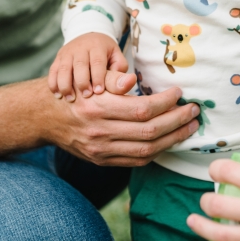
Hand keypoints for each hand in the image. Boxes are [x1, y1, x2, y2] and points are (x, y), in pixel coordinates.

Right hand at [47, 71, 199, 166]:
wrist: (46, 116)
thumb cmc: (74, 92)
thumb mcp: (90, 79)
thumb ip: (114, 80)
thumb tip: (136, 81)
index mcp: (98, 108)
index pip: (143, 108)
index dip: (167, 102)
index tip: (179, 93)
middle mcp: (100, 131)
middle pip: (150, 131)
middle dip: (178, 121)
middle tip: (193, 111)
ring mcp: (101, 150)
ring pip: (147, 150)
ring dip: (173, 139)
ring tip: (189, 127)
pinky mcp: (103, 161)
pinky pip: (137, 161)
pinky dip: (157, 151)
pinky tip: (169, 140)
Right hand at [48, 32, 128, 100]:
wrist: (88, 37)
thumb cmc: (105, 53)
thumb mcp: (116, 56)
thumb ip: (120, 69)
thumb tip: (126, 81)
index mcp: (97, 46)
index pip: (97, 61)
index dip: (98, 77)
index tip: (99, 92)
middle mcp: (80, 48)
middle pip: (79, 64)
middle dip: (82, 82)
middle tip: (86, 96)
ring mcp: (67, 52)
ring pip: (63, 68)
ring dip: (66, 85)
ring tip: (71, 99)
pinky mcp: (58, 58)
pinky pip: (53, 71)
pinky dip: (53, 83)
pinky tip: (58, 95)